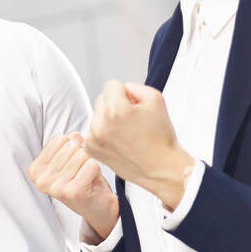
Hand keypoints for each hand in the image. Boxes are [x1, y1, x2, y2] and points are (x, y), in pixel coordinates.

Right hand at [29, 133, 118, 241]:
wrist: (98, 209)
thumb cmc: (83, 181)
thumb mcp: (69, 159)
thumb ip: (68, 143)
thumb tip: (74, 136)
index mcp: (35, 170)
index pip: (59, 139)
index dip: (72, 147)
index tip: (72, 163)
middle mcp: (42, 180)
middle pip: (71, 145)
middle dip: (82, 155)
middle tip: (82, 172)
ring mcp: (56, 188)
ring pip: (82, 154)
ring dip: (89, 164)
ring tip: (87, 177)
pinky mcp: (74, 192)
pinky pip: (91, 165)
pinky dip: (96, 171)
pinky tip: (92, 182)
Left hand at [84, 81, 194, 209]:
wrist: (160, 166)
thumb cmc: (160, 137)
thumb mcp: (156, 99)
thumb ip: (135, 86)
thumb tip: (121, 89)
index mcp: (116, 110)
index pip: (111, 85)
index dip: (126, 93)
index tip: (134, 106)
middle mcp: (101, 124)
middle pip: (102, 99)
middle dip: (116, 105)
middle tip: (131, 120)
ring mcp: (93, 137)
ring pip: (96, 115)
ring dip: (108, 119)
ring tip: (126, 132)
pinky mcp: (90, 149)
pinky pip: (92, 130)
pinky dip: (103, 133)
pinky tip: (118, 140)